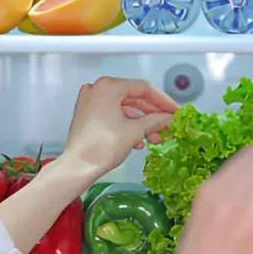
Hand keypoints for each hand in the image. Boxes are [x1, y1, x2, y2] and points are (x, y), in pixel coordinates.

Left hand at [60, 77, 178, 182]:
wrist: (77, 166)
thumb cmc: (103, 145)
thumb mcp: (135, 131)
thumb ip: (156, 120)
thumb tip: (169, 118)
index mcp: (108, 86)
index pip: (143, 88)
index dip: (163, 101)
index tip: (175, 111)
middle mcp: (97, 89)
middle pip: (133, 97)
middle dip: (152, 114)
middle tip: (167, 124)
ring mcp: (90, 101)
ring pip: (123, 108)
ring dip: (141, 122)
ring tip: (155, 137)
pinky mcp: (87, 115)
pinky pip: (113, 115)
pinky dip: (127, 125)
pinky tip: (138, 141)